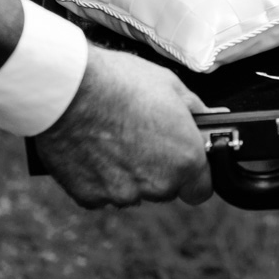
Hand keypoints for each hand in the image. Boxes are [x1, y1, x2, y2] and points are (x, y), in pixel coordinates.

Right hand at [34, 45, 213, 207]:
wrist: (68, 88)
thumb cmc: (119, 81)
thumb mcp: (170, 85)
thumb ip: (194, 112)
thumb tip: (210, 119)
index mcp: (185, 159)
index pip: (200, 189)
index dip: (192, 174)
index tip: (181, 160)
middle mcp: (157, 184)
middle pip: (164, 188)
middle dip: (156, 168)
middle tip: (139, 135)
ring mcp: (122, 194)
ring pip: (131, 191)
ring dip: (126, 173)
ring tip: (111, 136)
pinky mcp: (89, 197)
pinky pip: (100, 192)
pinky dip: (97, 176)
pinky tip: (91, 147)